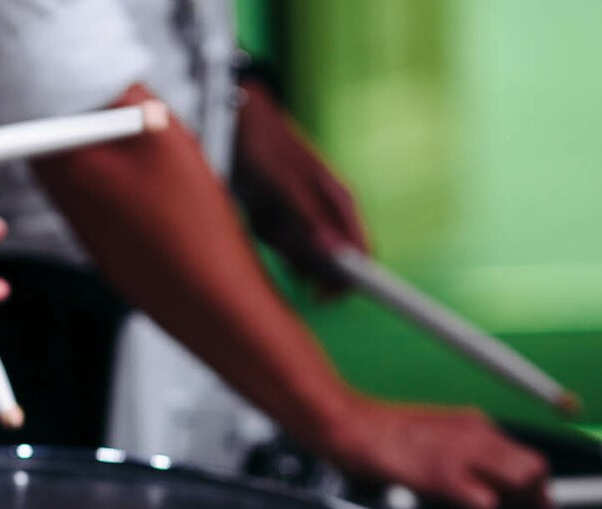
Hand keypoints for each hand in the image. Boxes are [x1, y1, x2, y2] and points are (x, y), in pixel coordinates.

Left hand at [232, 81, 368, 293]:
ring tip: (264, 213)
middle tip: (279, 244)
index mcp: (340, 202)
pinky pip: (284, 242)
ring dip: (282, 246)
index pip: (363, 253)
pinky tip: (258, 213)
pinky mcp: (287, 215)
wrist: (238, 117)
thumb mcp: (284, 186)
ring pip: (304, 253)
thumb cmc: (265, 148)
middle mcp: (329, 210)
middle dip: (304, 263)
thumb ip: (308, 220)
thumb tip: (333, 256)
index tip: (324, 297)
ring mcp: (309, 213)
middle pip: (331, 260)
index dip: (350, 281)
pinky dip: (270, 237)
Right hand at [315, 398, 551, 508]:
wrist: (349, 423)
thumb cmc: (380, 435)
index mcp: (475, 425)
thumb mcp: (433, 434)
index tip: (536, 507)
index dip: (536, 488)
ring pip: (523, 481)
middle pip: (535, 469)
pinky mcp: (443, 476)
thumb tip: (482, 482)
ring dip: (515, 506)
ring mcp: (462, 454)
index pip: (527, 456)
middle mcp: (477, 435)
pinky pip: (486, 503)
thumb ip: (461, 452)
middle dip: (534, 498)